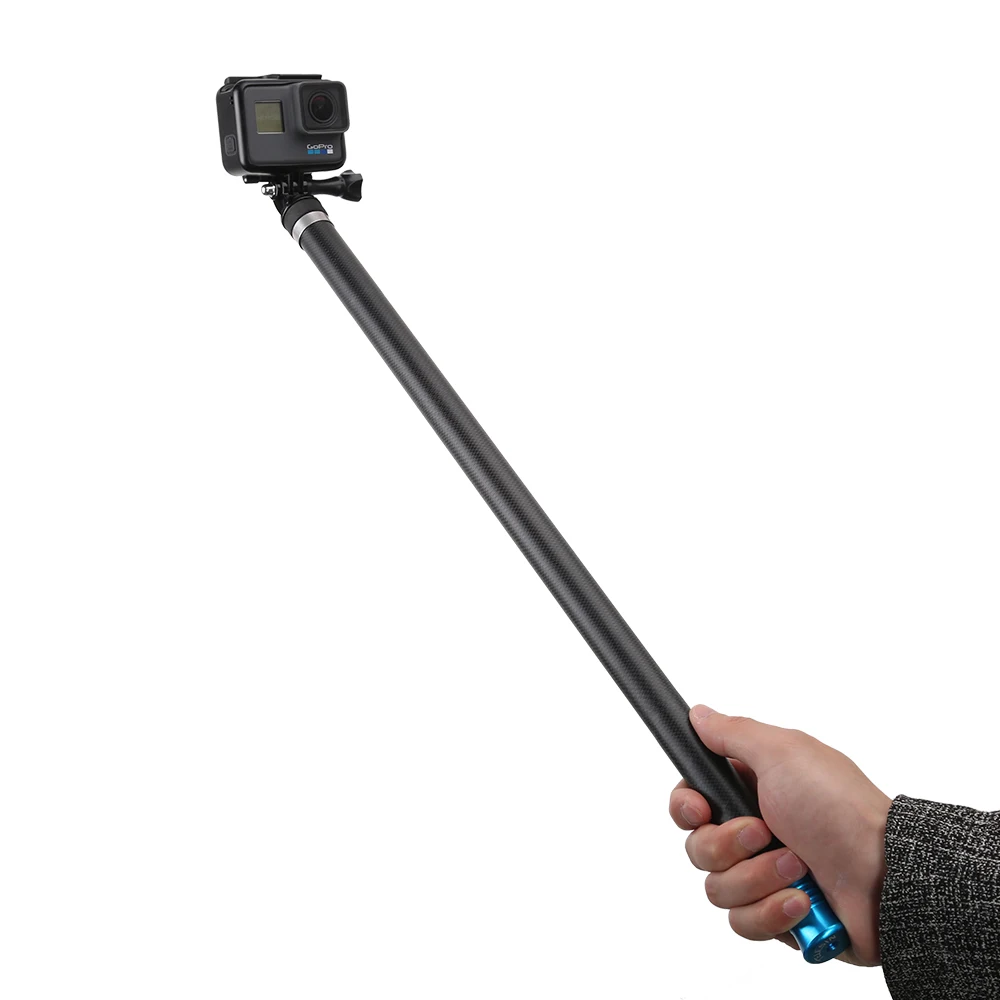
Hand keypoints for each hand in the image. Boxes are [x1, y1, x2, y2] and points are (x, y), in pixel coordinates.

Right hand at [669, 706, 890, 965]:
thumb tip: (697, 714)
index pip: (688, 803)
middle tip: (764, 833)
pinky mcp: (777, 918)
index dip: (686, 808)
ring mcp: (764, 876)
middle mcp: (752, 833)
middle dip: (728, 845)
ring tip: (798, 867)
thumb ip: (732, 732)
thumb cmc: (839, 807)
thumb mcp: (783, 752)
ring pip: (717, 889)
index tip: (700, 810)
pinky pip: (743, 923)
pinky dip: (772, 913)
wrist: (886, 876)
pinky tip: (802, 900)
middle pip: (697, 847)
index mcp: (749, 790)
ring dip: (758, 878)